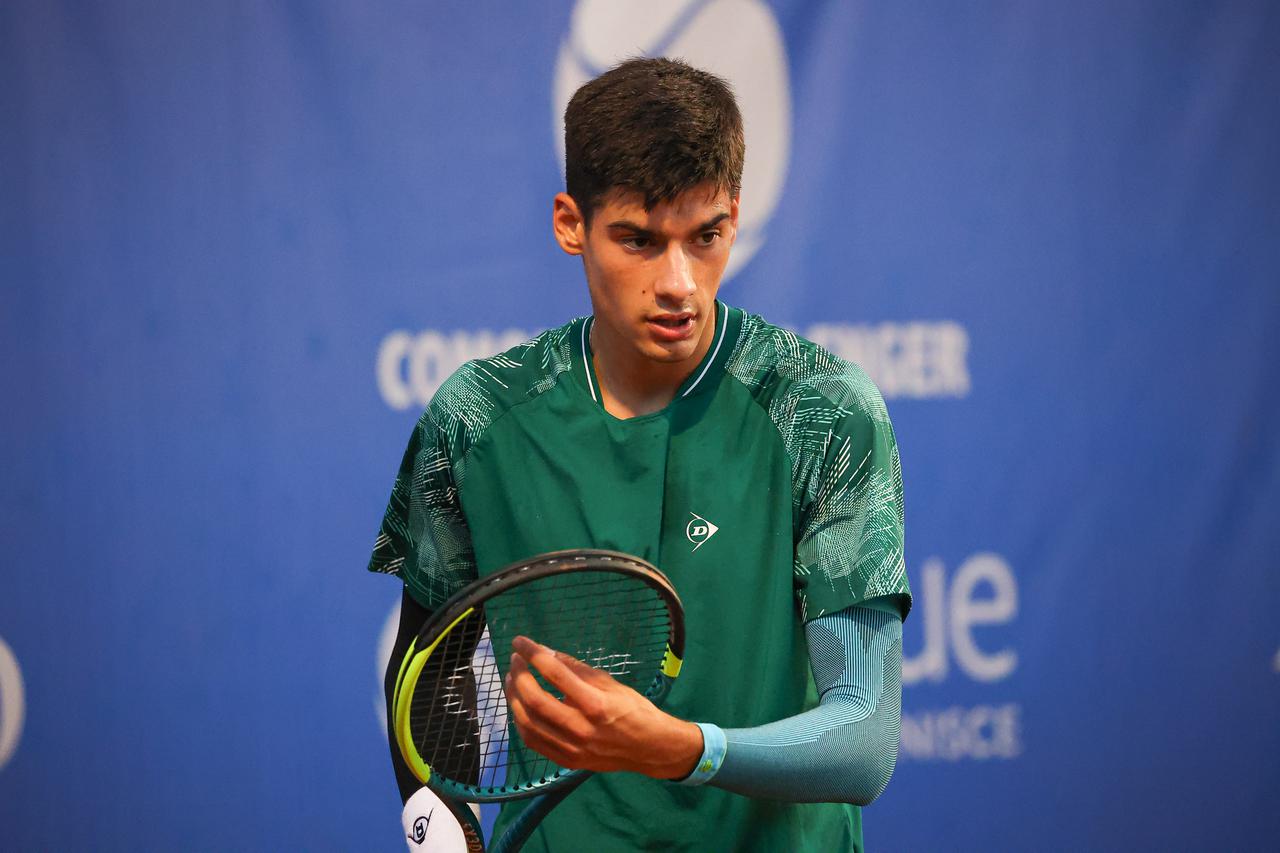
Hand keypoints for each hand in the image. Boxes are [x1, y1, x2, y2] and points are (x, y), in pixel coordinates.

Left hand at [504, 635, 701, 779]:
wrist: (649, 749)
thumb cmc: (633, 710)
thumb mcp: (610, 683)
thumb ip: (577, 670)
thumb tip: (547, 654)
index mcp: (595, 704)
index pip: (555, 673)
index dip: (533, 654)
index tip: (520, 641)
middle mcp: (580, 728)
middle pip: (535, 700)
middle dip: (519, 675)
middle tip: (516, 660)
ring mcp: (572, 748)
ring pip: (528, 723)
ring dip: (515, 698)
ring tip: (513, 681)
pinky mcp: (566, 760)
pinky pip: (533, 741)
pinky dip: (520, 721)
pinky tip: (520, 706)